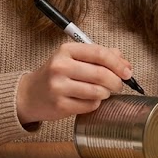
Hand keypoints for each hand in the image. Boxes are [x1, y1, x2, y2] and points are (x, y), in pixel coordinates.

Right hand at [16, 43, 131, 124]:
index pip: (99, 53)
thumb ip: (99, 56)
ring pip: (97, 92)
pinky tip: (89, 100)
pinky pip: (90, 105)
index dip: (118, 63)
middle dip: (116, 81)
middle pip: (101, 74)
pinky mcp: (60, 106)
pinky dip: (95, 103)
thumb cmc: (55, 75)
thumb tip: (125, 63)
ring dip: (106, 94)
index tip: (128, 71)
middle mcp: (60, 67)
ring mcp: (59, 87)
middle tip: (119, 85)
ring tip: (103, 92)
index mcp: (66, 51)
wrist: (28, 95)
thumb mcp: (72, 58)